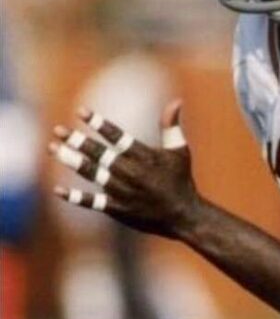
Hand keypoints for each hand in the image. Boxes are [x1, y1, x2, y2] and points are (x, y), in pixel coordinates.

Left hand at [50, 100, 201, 238]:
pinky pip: (94, 202)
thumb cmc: (182, 181)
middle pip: (100, 154)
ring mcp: (124, 192)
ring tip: (55, 149)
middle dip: (78, 141)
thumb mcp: (180, 152)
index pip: (118, 137)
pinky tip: (59, 190)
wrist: (185, 217)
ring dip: (72, 161)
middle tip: (59, 130)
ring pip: (93, 174)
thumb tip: (176, 101)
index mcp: (145, 157)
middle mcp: (132, 173)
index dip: (99, 124)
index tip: (82, 112)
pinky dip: (76, 197)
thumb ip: (171, 127)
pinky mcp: (119, 209)